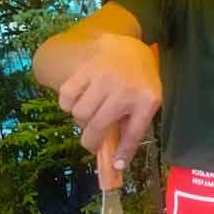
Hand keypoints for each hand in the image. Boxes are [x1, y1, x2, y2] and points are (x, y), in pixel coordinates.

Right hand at [58, 34, 160, 168]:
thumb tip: (117, 163)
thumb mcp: (147, 104)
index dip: (122, 153)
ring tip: (89, 114)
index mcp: (146, 101)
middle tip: (92, 139)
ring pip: (79, 113)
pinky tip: (79, 101)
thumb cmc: (139, 82)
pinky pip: (67, 97)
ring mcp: (104, 78)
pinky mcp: (86, 69)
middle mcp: (124, 90)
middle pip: (97, 127)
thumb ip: (133, 130)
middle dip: (91, 140)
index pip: (133, 134)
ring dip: (80, 120)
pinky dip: (68, 105)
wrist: (130, 47)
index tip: (114, 166)